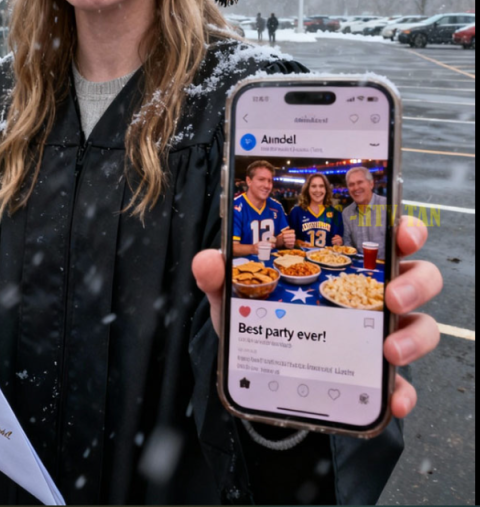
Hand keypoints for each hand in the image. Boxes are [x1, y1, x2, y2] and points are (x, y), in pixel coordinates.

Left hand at [192, 216, 441, 418]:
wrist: (255, 371)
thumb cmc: (256, 318)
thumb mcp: (234, 293)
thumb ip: (220, 274)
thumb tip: (208, 261)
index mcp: (342, 265)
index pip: (387, 237)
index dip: (404, 230)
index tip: (401, 234)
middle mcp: (368, 294)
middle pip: (417, 277)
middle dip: (414, 283)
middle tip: (392, 296)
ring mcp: (377, 334)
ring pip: (420, 327)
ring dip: (413, 337)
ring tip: (388, 350)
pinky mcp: (375, 375)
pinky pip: (402, 383)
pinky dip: (402, 391)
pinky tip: (393, 398)